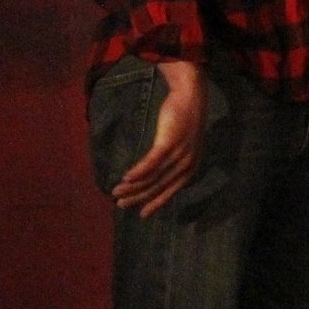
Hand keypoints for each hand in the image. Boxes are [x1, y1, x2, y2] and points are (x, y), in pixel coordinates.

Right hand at [110, 59, 205, 216]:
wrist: (190, 94)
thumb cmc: (185, 117)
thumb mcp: (184, 144)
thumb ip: (174, 160)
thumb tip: (157, 172)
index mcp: (191, 168)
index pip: (170, 191)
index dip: (155, 203)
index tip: (142, 214)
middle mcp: (187, 165)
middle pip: (158, 187)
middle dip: (138, 198)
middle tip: (121, 204)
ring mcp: (178, 155)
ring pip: (152, 177)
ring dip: (132, 187)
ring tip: (117, 192)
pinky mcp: (169, 143)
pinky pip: (151, 163)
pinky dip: (137, 172)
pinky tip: (126, 178)